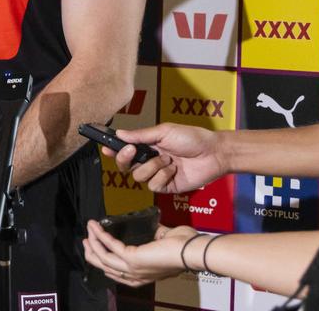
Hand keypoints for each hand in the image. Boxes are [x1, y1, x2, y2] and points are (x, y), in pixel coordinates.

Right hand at [82, 220, 199, 286]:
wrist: (191, 251)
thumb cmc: (184, 247)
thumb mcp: (165, 242)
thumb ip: (155, 237)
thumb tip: (151, 228)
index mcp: (144, 275)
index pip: (118, 273)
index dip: (105, 261)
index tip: (97, 248)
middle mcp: (136, 276)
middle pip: (106, 267)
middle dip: (93, 253)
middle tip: (86, 239)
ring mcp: (133, 269)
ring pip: (103, 259)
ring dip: (93, 242)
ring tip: (88, 228)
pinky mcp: (132, 259)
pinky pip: (110, 247)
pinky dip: (101, 235)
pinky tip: (96, 226)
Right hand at [106, 124, 226, 193]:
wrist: (212, 153)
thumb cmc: (191, 138)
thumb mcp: (164, 132)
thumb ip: (141, 135)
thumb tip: (119, 133)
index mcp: (148, 146)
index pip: (125, 150)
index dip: (114, 150)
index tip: (106, 147)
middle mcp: (150, 161)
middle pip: (126, 166)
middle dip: (126, 159)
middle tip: (133, 151)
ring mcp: (157, 175)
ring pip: (139, 176)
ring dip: (153, 166)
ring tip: (168, 159)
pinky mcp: (166, 187)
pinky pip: (154, 185)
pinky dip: (163, 176)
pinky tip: (174, 170)